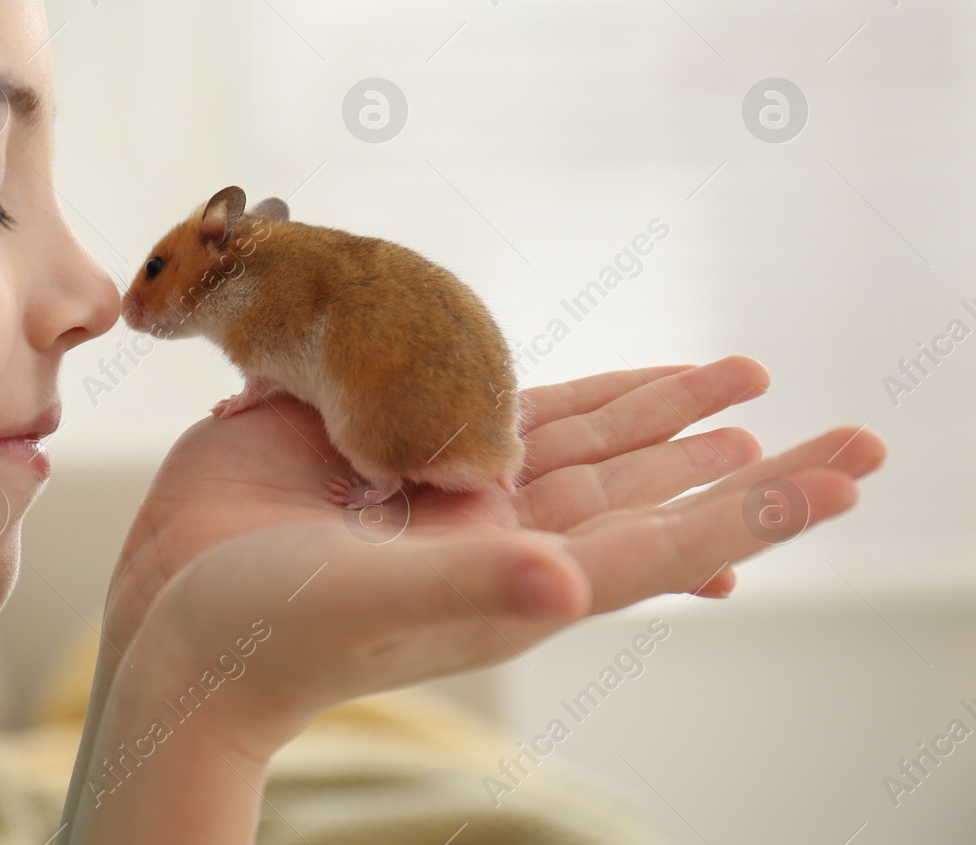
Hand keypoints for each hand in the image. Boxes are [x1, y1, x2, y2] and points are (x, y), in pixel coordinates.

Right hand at [100, 356, 883, 674]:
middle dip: (725, 446)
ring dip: (653, 410)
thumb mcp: (369, 608)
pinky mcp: (379, 446)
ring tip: (733, 381)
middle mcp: (496, 532)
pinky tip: (578, 379)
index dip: (755, 505)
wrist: (175, 625)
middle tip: (820, 419)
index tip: (842, 473)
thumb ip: (467, 586)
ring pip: (573, 436)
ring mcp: (440, 489)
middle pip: (641, 479)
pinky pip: (480, 407)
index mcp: (515, 573)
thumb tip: (567, 583)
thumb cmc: (268, 637)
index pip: (664, 538)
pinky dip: (538, 388)